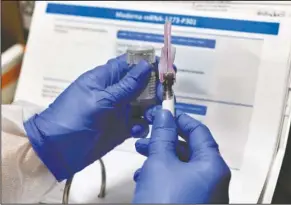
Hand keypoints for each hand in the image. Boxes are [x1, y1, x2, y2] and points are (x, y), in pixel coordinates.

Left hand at [24, 54, 158, 180]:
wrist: (56, 150)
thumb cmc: (74, 118)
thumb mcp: (101, 100)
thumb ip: (126, 86)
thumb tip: (146, 65)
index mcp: (106, 78)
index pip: (130, 64)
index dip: (149, 63)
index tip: (167, 68)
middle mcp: (115, 92)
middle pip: (142, 84)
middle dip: (155, 88)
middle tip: (162, 96)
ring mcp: (119, 111)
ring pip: (144, 104)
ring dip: (151, 108)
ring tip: (151, 116)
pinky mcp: (121, 128)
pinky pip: (139, 123)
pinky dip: (142, 126)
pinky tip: (136, 131)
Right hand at [133, 107, 230, 202]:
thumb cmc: (165, 198)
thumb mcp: (161, 162)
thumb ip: (163, 135)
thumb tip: (164, 113)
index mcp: (212, 165)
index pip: (199, 131)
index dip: (180, 119)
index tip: (163, 112)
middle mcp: (212, 179)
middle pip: (189, 149)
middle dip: (165, 139)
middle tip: (146, 133)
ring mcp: (203, 194)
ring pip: (181, 166)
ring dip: (160, 157)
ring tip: (140, 152)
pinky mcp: (191, 203)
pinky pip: (178, 183)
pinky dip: (162, 175)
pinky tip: (143, 177)